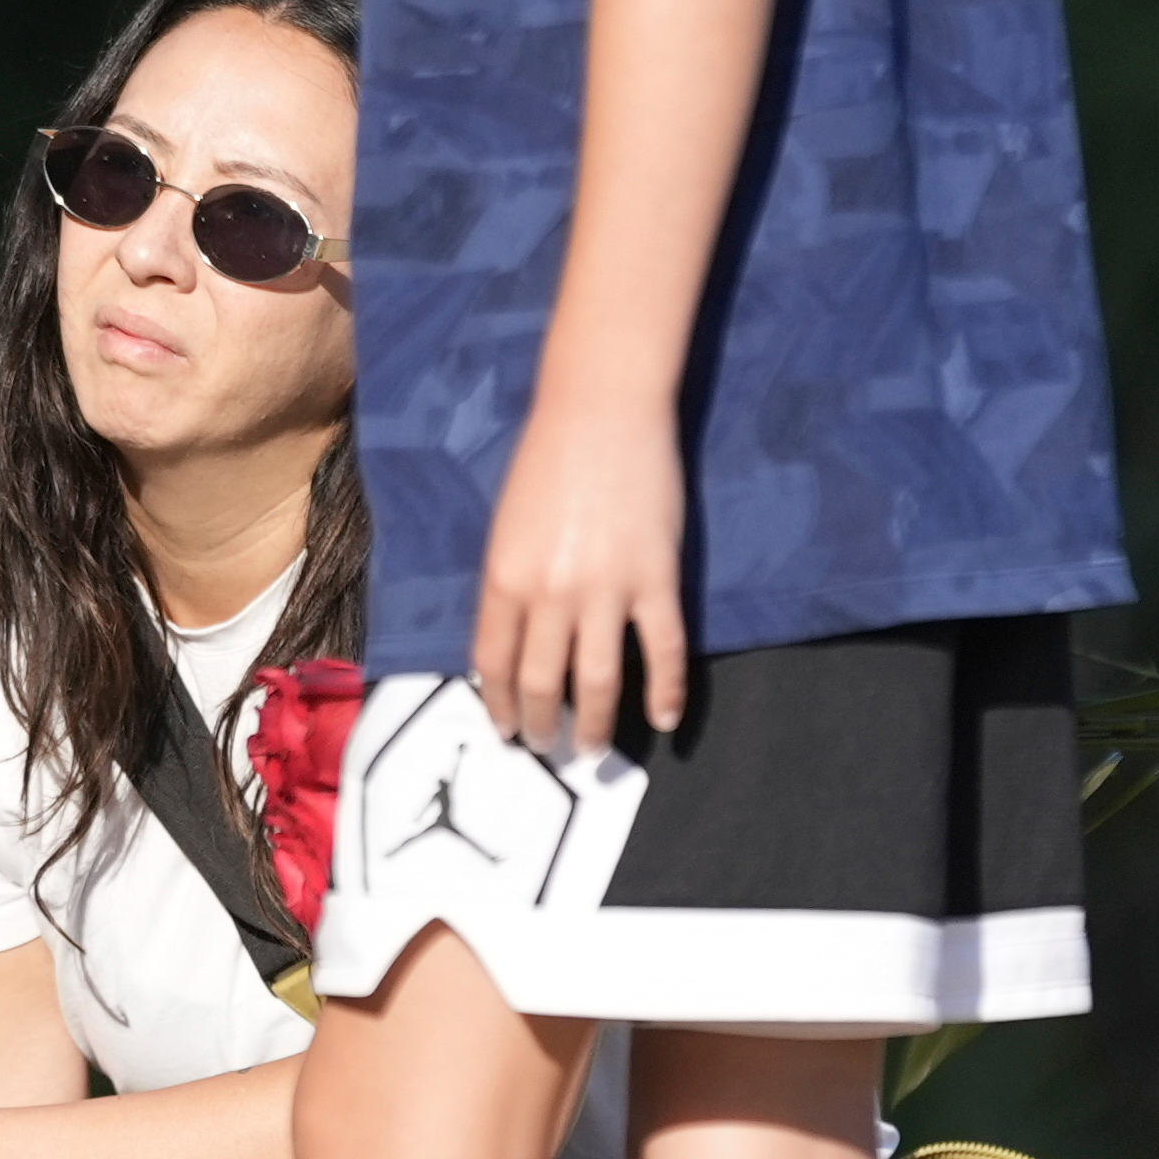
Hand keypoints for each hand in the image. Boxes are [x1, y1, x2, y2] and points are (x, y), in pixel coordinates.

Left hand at [473, 381, 690, 756]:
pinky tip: (664, 718)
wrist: (603, 409)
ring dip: (593, 724)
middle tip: (546, 746)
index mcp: (504, 576)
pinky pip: (663, 650)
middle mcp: (549, 592)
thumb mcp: (507, 525)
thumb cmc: (549, 459)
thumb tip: (514, 640)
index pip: (493, 662)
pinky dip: (665, 691)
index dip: (498, 704)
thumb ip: (510, 582)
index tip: (506, 728)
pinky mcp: (656, 578)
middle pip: (541, 681)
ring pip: (598, 680)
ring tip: (591, 749)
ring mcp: (605, 589)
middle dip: (540, 725)